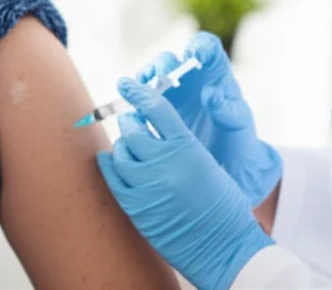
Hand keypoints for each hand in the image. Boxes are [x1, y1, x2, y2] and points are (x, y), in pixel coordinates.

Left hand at [97, 78, 272, 289]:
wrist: (223, 247)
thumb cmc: (222, 205)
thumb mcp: (207, 164)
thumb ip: (180, 144)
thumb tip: (154, 127)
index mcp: (187, 147)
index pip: (155, 108)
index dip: (138, 92)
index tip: (126, 83)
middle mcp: (164, 163)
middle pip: (133, 129)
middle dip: (130, 122)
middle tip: (130, 121)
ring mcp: (146, 185)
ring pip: (120, 152)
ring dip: (121, 145)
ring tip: (127, 146)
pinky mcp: (135, 206)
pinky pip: (112, 177)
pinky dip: (108, 164)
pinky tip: (108, 159)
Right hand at [138, 32, 281, 205]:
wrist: (226, 166)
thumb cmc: (238, 141)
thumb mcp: (238, 126)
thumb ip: (227, 110)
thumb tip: (210, 94)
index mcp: (215, 74)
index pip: (205, 46)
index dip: (198, 46)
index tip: (194, 57)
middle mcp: (190, 78)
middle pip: (171, 59)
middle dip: (164, 64)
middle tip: (163, 77)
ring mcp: (171, 93)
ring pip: (152, 75)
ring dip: (145, 79)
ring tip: (144, 90)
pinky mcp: (155, 109)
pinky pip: (140, 97)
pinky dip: (135, 98)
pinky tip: (135, 107)